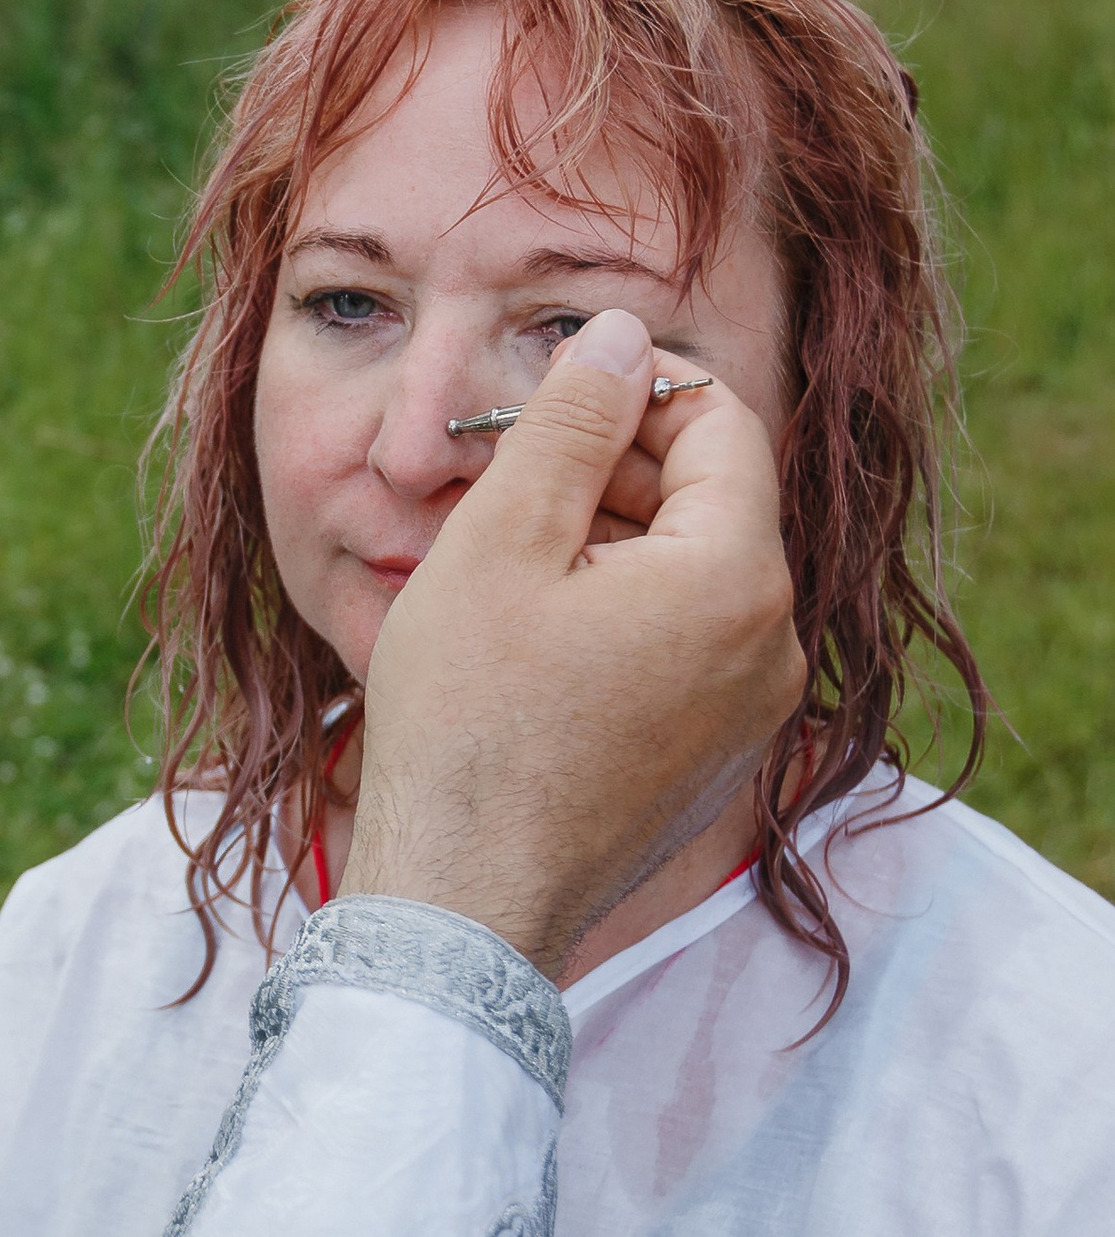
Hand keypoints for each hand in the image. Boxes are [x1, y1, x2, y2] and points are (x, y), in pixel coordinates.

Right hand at [346, 307, 804, 978]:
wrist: (463, 902)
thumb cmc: (468, 722)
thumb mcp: (500, 540)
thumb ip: (571, 422)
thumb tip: (623, 335)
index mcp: (737, 578)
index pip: (722, 422)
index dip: (636, 388)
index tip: (547, 400)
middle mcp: (773, 646)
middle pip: (713, 499)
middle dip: (616, 465)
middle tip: (505, 472)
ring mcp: (751, 713)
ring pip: (694, 574)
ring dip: (610, 539)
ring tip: (503, 554)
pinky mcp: (715, 760)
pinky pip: (685, 647)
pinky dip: (619, 612)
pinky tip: (530, 631)